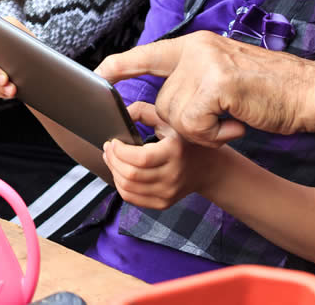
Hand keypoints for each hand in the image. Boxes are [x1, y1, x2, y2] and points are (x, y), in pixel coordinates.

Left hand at [96, 31, 314, 147]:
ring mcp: (206, 64)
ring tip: (234, 117)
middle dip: (189, 123)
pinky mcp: (216, 83)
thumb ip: (194, 81)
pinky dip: (215, 134)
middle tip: (225, 118)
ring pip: (176, 117)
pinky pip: (194, 125)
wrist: (310, 93)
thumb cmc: (271, 92)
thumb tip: (161, 102)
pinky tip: (238, 123)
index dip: (121, 65)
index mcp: (196, 45)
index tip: (98, 74)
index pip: (148, 54)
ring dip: (205, 130)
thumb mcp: (225, 76)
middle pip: (163, 103)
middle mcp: (196, 49)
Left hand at [103, 101, 222, 208]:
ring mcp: (168, 192)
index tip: (113, 141)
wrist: (206, 167)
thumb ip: (141, 111)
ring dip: (113, 172)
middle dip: (112, 160)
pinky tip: (120, 173)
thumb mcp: (166, 119)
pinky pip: (132, 198)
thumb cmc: (181, 139)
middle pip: (131, 175)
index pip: (140, 159)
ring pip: (128, 188)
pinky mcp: (163, 203)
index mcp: (174, 151)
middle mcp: (173, 175)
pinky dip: (120, 185)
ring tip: (112, 159)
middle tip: (108, 149)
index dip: (120, 151)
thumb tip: (120, 115)